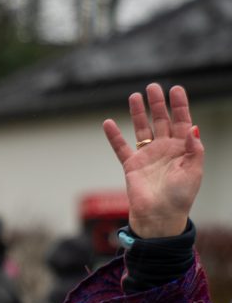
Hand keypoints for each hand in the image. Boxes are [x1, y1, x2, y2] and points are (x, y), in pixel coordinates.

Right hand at [102, 83, 203, 238]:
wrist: (159, 216)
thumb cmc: (180, 196)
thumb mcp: (194, 171)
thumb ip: (194, 149)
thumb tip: (193, 128)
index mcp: (182, 149)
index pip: (182, 121)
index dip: (180, 105)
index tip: (176, 89)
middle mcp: (165, 149)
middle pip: (161, 120)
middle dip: (157, 103)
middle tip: (153, 87)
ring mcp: (147, 156)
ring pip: (142, 129)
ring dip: (138, 113)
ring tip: (135, 96)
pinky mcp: (131, 165)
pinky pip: (121, 147)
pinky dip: (114, 136)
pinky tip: (108, 123)